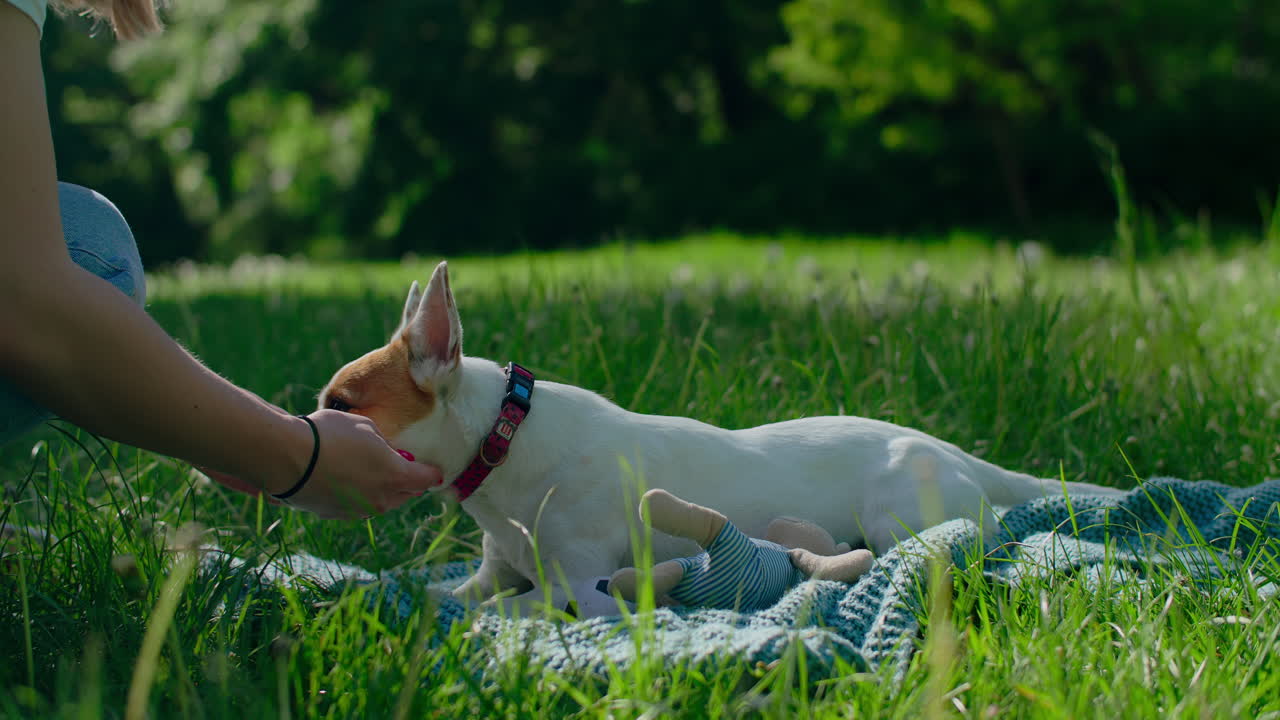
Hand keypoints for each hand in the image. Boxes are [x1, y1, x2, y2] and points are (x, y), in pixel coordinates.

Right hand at [203, 410, 444, 518]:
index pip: (427, 479)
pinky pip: (357, 506)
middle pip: (406, 494)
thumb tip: (386, 451)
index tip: (434, 468)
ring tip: (370, 471)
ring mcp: (358, 511)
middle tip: (402, 466)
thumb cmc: (330, 434)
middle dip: (408, 482)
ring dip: (382, 490)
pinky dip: (358, 495)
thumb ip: (383, 443)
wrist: (286, 457)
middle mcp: (382, 500)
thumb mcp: (365, 426)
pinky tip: (347, 479)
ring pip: (381, 502)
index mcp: (396, 476)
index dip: (431, 472)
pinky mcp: (336, 515)